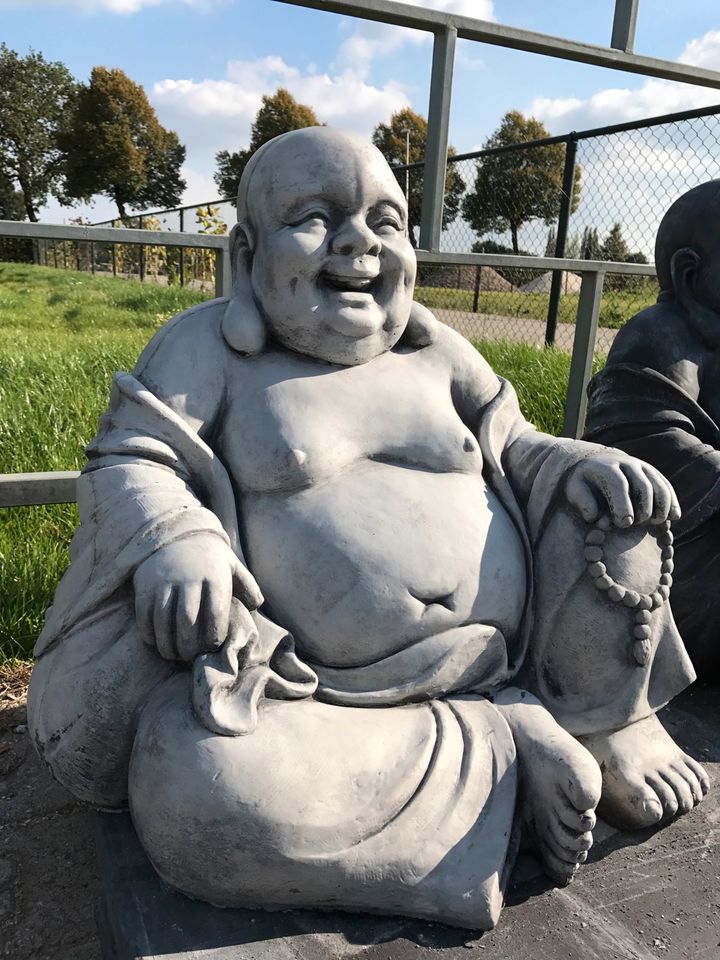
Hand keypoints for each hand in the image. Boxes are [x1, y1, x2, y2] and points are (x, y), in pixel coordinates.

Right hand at [133, 534, 262, 660]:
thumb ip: (247, 585)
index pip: (215, 614)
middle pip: (187, 621)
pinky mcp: (145, 586)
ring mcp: (164, 582)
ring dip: (168, 644)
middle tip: (190, 656)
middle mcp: (189, 579)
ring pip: (163, 621)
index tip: (212, 645)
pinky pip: (145, 615)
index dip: (214, 636)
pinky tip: (156, 642)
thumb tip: (257, 605)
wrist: (175, 533)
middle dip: (189, 646)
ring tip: (173, 654)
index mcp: (214, 577)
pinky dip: (149, 634)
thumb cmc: (209, 556)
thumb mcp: (231, 565)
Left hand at [565, 455, 679, 527]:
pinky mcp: (653, 473)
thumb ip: (582, 502)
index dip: (623, 504)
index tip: (625, 523)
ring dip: (662, 505)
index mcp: (607, 468)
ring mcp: (643, 467)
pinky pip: (666, 486)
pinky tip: (673, 517)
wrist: (596, 462)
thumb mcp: (575, 490)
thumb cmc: (584, 483)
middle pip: (642, 485)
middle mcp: (628, 464)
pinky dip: (672, 501)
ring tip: (659, 523)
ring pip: (659, 484)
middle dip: (644, 507)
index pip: (618, 484)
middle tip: (639, 524)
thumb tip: (594, 516)